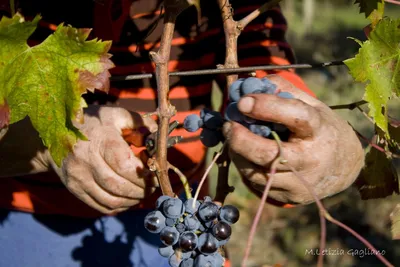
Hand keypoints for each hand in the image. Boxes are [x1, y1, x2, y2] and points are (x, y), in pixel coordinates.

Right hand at [49, 106, 157, 213]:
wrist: (55, 134)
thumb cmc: (92, 123)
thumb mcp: (115, 115)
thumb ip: (139, 122)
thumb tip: (158, 138)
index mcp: (99, 139)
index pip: (124, 165)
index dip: (144, 175)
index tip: (155, 175)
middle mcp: (86, 160)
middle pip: (119, 186)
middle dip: (142, 190)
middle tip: (153, 186)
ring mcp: (78, 177)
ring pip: (112, 200)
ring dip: (133, 200)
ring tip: (143, 192)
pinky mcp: (74, 189)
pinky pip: (101, 206)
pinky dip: (120, 206)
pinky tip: (129, 198)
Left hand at [223, 75, 364, 204]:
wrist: (343, 169)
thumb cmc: (322, 130)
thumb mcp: (313, 106)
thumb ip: (285, 91)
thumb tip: (250, 83)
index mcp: (321, 131)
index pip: (296, 117)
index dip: (268, 107)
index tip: (243, 101)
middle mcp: (311, 161)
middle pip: (271, 155)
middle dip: (242, 140)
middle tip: (228, 125)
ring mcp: (299, 183)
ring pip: (257, 173)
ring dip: (238, 153)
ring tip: (234, 136)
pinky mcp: (288, 197)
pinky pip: (256, 183)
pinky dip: (244, 165)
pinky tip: (243, 152)